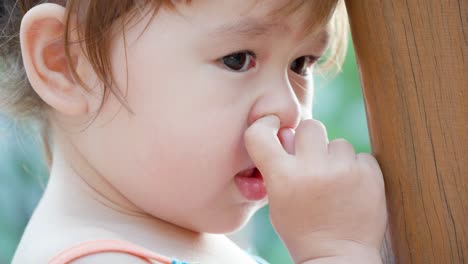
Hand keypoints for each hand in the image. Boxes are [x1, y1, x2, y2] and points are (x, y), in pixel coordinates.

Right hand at [244, 115, 386, 262]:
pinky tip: (352, 189)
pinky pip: (361, 156)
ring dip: (336, 158)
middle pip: (310, 126)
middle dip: (310, 141)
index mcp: (282, 177)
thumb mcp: (278, 201)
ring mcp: (344, 171)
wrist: (338, 257)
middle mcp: (312, 169)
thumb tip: (286, 132)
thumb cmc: (301, 228)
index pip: (259, 133)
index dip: (266, 126)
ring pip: (339, 142)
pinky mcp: (370, 176)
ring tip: (335, 183)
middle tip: (313, 162)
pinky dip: (357, 169)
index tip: (274, 128)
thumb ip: (277, 165)